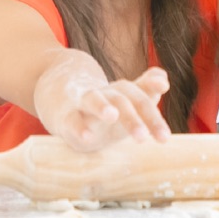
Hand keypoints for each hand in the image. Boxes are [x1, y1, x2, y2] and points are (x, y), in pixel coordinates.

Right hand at [37, 66, 173, 151]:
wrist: (54, 91)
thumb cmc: (95, 104)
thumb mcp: (120, 100)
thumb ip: (144, 90)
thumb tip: (164, 80)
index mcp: (119, 94)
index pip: (139, 95)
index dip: (151, 89)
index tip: (163, 86)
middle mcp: (103, 95)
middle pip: (121, 99)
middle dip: (134, 117)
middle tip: (145, 137)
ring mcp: (81, 103)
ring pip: (93, 100)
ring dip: (102, 106)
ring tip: (112, 116)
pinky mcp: (62, 116)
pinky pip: (70, 121)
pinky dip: (78, 127)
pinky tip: (86, 137)